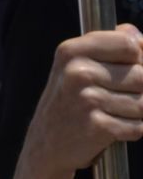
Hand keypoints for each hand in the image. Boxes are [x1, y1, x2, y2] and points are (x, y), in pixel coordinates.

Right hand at [25, 26, 142, 175]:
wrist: (45, 144)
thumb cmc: (69, 100)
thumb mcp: (76, 64)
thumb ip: (108, 44)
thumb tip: (136, 34)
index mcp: (72, 51)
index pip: (130, 45)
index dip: (138, 58)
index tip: (128, 68)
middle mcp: (77, 72)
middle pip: (141, 76)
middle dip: (139, 90)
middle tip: (117, 97)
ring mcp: (86, 100)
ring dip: (136, 113)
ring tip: (112, 113)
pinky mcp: (97, 127)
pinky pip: (138, 126)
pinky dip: (132, 130)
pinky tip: (112, 128)